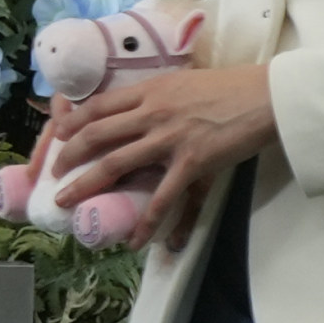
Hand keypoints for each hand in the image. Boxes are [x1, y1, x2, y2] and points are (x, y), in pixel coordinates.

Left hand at [42, 65, 279, 252]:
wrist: (268, 97)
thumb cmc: (233, 87)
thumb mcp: (186, 82)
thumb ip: (160, 96)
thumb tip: (143, 109)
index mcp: (150, 90)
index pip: (97, 106)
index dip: (71, 124)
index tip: (58, 138)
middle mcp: (152, 113)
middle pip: (95, 136)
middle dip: (67, 158)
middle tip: (54, 176)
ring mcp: (170, 139)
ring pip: (115, 165)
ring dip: (86, 187)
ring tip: (66, 204)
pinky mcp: (192, 163)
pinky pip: (163, 198)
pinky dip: (147, 222)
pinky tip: (135, 240)